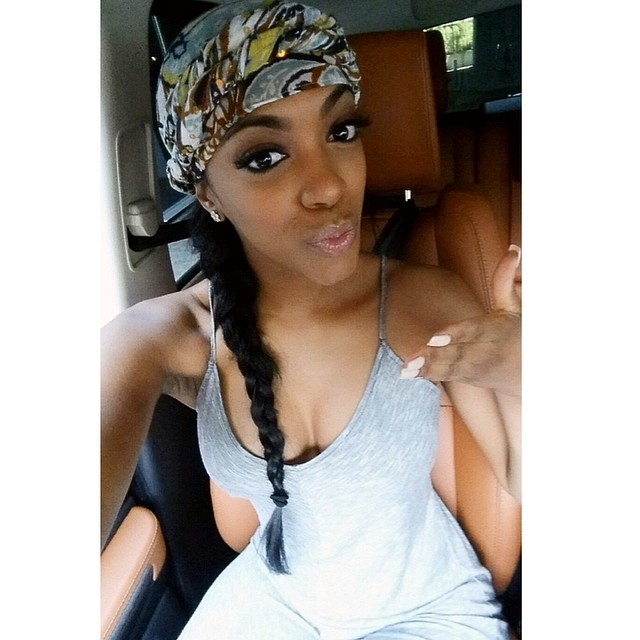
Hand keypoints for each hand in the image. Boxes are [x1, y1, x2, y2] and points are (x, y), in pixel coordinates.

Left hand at [401, 246, 520, 396]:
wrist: (533, 373)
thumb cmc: (519, 333)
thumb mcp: (516, 306)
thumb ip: (505, 280)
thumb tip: (512, 248)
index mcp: (498, 330)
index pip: (476, 331)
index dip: (457, 334)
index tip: (435, 338)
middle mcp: (487, 351)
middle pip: (459, 353)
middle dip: (434, 356)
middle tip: (410, 358)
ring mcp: (478, 368)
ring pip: (451, 368)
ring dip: (427, 369)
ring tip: (405, 368)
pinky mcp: (469, 377)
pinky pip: (447, 377)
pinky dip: (428, 376)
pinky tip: (407, 374)